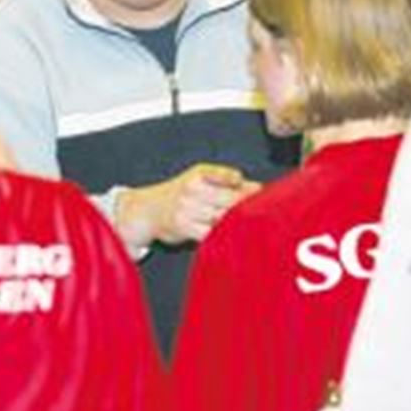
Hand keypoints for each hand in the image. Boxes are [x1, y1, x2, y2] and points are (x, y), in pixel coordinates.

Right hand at [115, 163, 259, 248]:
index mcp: (200, 173)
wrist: (148, 210)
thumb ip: (226, 181)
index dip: (247, 187)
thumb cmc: (180, 194)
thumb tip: (258, 188)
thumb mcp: (199, 178)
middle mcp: (193, 189)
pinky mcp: (184, 226)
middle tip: (263, 213)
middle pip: (230, 200)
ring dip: (239, 223)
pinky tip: (233, 237)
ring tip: (252, 228)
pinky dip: (223, 235)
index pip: (229, 177)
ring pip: (222, 218)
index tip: (259, 192)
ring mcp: (187, 208)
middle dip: (248, 207)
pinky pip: (210, 233)